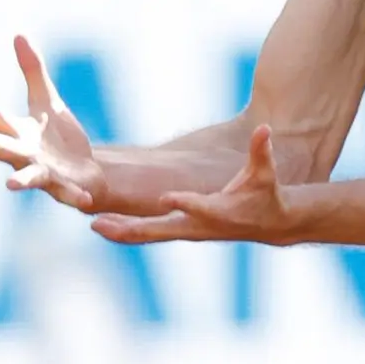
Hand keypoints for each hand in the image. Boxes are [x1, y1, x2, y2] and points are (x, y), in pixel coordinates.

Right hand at [0, 35, 108, 210]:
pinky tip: (86, 200)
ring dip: (19, 181)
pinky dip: (76, 197)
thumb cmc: (59, 139)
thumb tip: (18, 35)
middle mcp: (25, 155)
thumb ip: (33, 72)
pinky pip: (69, 194)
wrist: (84, 172)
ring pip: (27, 177)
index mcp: (18, 133)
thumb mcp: (47, 101)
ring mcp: (43, 173)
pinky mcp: (65, 188)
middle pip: (1, 148)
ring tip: (10, 185)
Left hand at [90, 125, 299, 244]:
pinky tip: (104, 226)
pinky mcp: (180, 230)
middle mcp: (198, 225)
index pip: (199, 207)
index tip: (166, 198)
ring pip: (149, 234)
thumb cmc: (265, 194)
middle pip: (161, 229)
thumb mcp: (265, 173)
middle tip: (103, 224)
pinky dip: (127, 231)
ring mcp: (187, 230)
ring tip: (95, 225)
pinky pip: (150, 233)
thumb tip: (265, 129)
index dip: (184, 203)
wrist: (269, 224)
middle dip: (132, 227)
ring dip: (122, 231)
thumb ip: (261, 152)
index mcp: (219, 211)